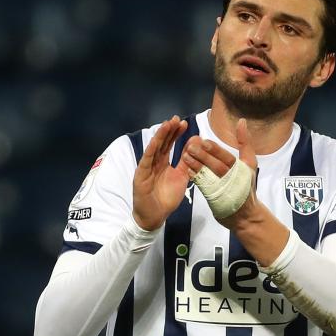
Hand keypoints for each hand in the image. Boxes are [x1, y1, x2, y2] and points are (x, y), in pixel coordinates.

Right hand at [132, 116, 189, 230]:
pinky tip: (156, 141)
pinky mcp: (141, 175)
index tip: (184, 124)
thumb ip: (186, 162)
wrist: (155, 216)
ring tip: (167, 124)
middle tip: (177, 119)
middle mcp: (154, 162)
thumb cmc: (166, 198)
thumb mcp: (181, 177)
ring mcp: (146, 168)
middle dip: (169, 131)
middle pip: (161, 143)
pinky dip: (151, 150)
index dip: (176, 134)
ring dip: (160, 136)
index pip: (169, 144)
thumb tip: (194, 144)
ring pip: (154, 149)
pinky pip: (146, 161)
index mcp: (163, 162)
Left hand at [180, 118, 257, 223]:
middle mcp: (232, 179)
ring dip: (196, 165)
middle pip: (217, 166)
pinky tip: (186, 169)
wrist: (243, 213)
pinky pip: (203, 185)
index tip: (204, 141)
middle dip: (204, 156)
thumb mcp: (249, 163)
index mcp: (242, 169)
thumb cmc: (245, 184)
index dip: (216, 150)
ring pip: (208, 176)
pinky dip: (195, 177)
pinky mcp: (214, 197)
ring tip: (185, 156)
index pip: (228, 158)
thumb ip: (245, 142)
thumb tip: (242, 121)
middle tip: (191, 146)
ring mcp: (222, 189)